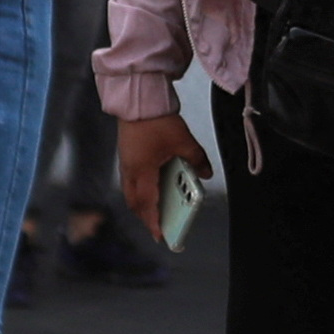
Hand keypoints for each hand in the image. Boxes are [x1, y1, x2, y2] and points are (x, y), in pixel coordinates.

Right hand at [119, 112, 212, 235]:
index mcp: (143, 170)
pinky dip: (140, 189)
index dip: (154, 221)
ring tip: (156, 209)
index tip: (161, 234)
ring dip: (142, 203)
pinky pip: (131, 179)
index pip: (148, 203)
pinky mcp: (126, 154)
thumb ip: (197, 159)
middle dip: (146, 216)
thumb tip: (206, 173)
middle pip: (135, 202)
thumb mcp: (184, 141)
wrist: (138, 98)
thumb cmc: (156, 120)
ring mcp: (126, 162)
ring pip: (131, 191)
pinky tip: (153, 185)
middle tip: (158, 226)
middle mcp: (130, 170)